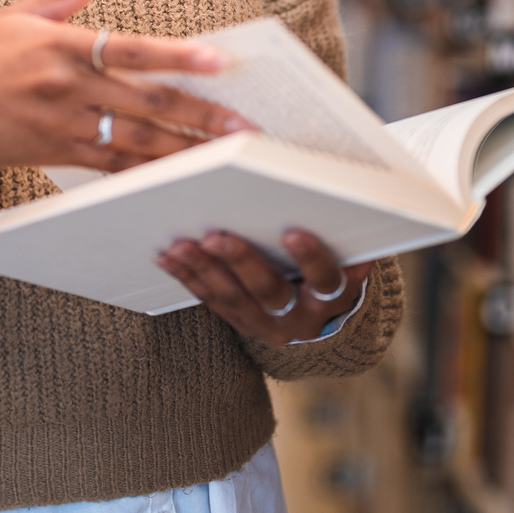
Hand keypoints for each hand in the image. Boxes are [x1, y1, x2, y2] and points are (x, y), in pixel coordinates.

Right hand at [0, 0, 250, 179]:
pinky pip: (112, 166)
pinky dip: (148, 171)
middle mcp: (65, 89)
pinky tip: (181, 174)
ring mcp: (62, 127)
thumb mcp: (22, 12)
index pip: (129, 50)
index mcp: (60, 47)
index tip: (219, 60)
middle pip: (144, 103)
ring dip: (185, 149)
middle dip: (200, 115)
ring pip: (136, 141)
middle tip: (244, 125)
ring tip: (227, 154)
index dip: (176, 55)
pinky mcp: (57, 155)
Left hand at [155, 229, 369, 345]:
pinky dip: (188, 276)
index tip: (292, 233)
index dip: (311, 258)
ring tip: (181, 245)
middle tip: (216, 236)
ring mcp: (268, 324)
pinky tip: (167, 256)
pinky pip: (211, 300)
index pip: (326, 279)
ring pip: (233, 298)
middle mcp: (301, 317)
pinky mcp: (241, 323)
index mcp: (333, 296)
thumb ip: (337, 230)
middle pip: (270, 291)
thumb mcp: (346, 252)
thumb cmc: (334, 265)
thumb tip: (330, 189)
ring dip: (204, 269)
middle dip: (241, 262)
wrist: (323, 314)